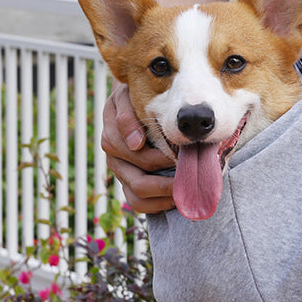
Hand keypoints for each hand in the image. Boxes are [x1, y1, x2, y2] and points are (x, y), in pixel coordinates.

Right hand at [101, 85, 175, 213]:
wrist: (138, 102)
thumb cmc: (138, 97)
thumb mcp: (129, 96)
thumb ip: (128, 115)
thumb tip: (136, 143)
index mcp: (112, 132)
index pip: (130, 151)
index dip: (157, 157)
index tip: (177, 157)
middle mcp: (114, 155)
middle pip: (137, 179)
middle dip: (166, 180)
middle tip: (189, 178)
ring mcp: (120, 171)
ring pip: (138, 195)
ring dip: (163, 195)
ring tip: (184, 190)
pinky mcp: (128, 184)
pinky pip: (138, 203)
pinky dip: (157, 205)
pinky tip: (175, 198)